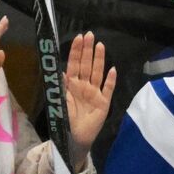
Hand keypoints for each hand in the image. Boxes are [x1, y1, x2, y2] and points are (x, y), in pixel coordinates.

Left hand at [65, 31, 115, 168]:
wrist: (75, 139)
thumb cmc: (66, 121)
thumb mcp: (61, 102)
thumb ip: (62, 87)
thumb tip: (60, 71)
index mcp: (73, 85)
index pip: (75, 65)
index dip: (76, 52)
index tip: (78, 38)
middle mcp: (84, 86)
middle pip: (87, 65)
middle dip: (87, 50)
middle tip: (89, 35)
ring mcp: (95, 93)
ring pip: (97, 73)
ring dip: (99, 60)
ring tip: (100, 45)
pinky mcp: (104, 103)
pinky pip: (108, 89)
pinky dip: (110, 80)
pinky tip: (112, 70)